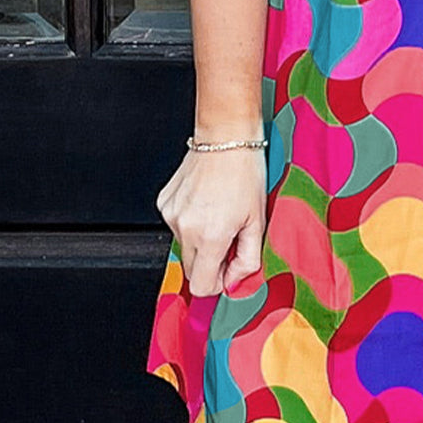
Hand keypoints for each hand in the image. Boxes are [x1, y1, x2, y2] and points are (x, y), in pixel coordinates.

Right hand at [156, 146, 266, 296]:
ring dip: (201, 238)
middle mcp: (185, 228)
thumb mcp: (258, 220)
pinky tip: (206, 200)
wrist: (225, 136)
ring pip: (184, 245)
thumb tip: (234, 282)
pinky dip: (191, 220)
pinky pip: (177, 225)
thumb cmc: (246, 171)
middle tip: (229, 235)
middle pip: (191, 269)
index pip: (202, 286)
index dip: (218, 282)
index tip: (230, 267)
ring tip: (219, 211)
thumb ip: (248, 259)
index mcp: (210, 236)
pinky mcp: (164, 202)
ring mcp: (171, 214)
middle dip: (211, 260)